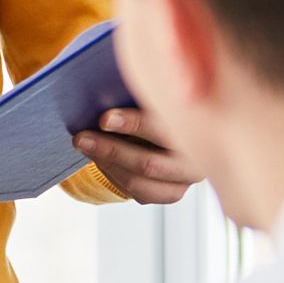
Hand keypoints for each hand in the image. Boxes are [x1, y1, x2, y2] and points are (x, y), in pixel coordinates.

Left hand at [74, 107, 195, 204]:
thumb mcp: (160, 96)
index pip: (165, 130)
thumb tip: (109, 89)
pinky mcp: (171, 193)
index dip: (133, 124)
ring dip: (106, 164)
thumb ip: (145, 95)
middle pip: (149, 164)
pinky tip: (100, 158)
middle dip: (111, 150)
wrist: (180, 131)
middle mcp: (198, 162)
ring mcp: (185, 181)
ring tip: (84, 146)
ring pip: (139, 182)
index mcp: (202, 131)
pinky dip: (113, 174)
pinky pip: (137, 191)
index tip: (104, 118)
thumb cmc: (166, 105)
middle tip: (81, 138)